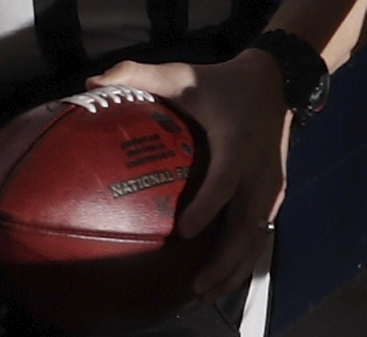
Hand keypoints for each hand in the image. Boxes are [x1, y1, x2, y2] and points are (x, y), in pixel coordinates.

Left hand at [90, 50, 287, 300]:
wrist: (277, 82)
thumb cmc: (222, 82)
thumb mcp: (182, 74)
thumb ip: (137, 74)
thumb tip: (90, 81)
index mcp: (237, 141)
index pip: (227, 179)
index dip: (209, 205)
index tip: (186, 230)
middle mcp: (260, 169)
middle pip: (248, 224)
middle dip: (224, 260)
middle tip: (195, 286)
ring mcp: (272, 185)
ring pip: (257, 237)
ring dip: (234, 268)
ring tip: (205, 293)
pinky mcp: (275, 194)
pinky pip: (261, 232)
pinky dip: (243, 258)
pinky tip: (221, 277)